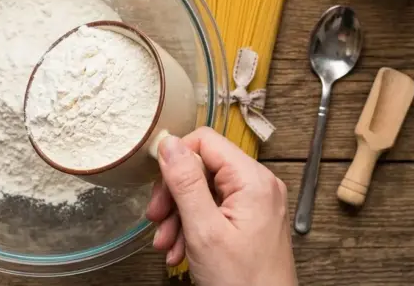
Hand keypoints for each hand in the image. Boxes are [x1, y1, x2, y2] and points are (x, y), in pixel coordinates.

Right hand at [146, 127, 297, 285]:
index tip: (157, 184)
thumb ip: (185, 183)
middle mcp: (257, 186)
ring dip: (178, 216)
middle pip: (202, 167)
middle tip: (156, 218)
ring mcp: (254, 205)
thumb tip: (169, 143)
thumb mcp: (204, 230)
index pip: (205, 141)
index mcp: (252, 181)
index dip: (176, 159)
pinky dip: (192, 228)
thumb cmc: (244, 283)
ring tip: (166, 244)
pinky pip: (213, 211)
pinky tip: (179, 250)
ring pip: (203, 192)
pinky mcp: (248, 222)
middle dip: (174, 195)